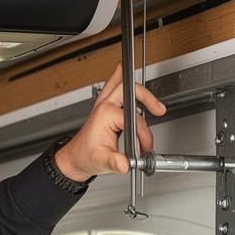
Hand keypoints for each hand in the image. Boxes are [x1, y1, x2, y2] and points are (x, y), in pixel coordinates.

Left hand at [54, 63, 166, 180]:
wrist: (75, 159)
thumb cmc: (85, 157)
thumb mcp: (101, 161)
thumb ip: (114, 162)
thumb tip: (125, 164)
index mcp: (105, 115)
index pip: (134, 120)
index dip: (144, 134)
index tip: (146, 146)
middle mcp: (104, 106)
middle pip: (130, 90)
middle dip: (147, 98)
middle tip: (159, 109)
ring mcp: (103, 105)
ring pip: (119, 84)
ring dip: (136, 85)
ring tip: (147, 83)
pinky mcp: (104, 107)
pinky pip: (112, 87)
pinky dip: (119, 78)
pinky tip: (121, 70)